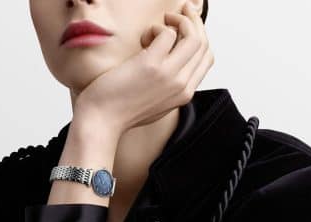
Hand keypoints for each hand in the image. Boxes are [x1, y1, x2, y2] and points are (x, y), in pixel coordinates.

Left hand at [74, 1, 213, 135]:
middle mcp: (182, 86)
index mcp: (184, 94)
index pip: (206, 58)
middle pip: (203, 44)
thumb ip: (169, 85)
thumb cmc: (122, 110)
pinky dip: (156, 29)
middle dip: (193, 21)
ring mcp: (169, 76)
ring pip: (193, 37)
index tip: (187, 25)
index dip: (200, 36)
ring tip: (163, 22)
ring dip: (179, 20)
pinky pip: (167, 33)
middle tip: (180, 11)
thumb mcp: (156, 101)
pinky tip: (143, 39)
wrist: (103, 120)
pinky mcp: (152, 65)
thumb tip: (172, 62)